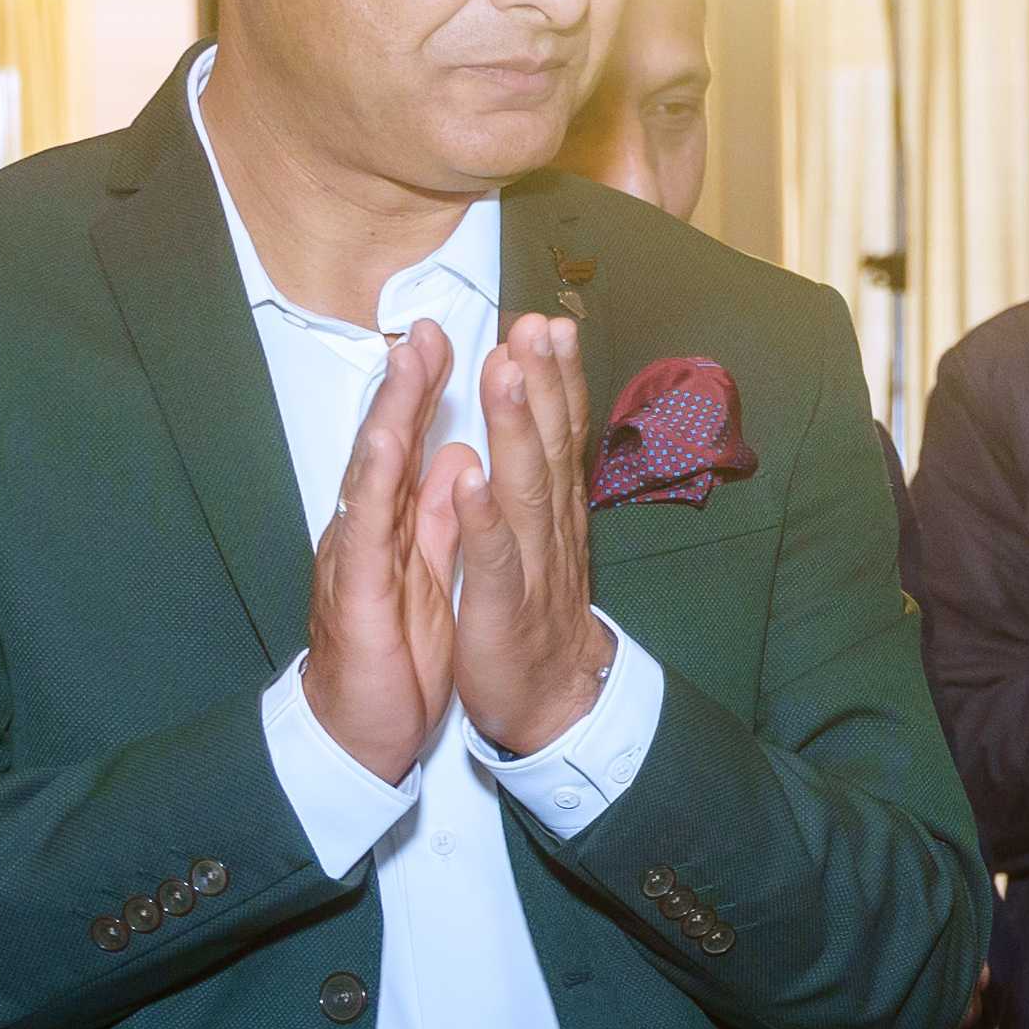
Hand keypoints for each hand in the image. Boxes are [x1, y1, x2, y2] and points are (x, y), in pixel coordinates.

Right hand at [301, 323, 465, 781]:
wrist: (361, 731)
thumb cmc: (395, 653)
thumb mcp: (430, 572)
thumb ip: (440, 514)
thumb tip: (459, 458)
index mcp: (394, 522)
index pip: (414, 444)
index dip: (433, 392)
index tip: (456, 339)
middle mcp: (368, 528)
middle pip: (388, 441)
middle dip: (408, 381)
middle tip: (429, 325)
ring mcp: (355, 555)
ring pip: (371, 470)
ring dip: (390, 412)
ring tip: (410, 361)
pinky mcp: (355, 592)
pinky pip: (368, 532)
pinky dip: (383, 486)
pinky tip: (398, 447)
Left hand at [450, 313, 614, 757]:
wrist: (552, 705)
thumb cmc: (536, 616)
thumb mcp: (541, 541)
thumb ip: (535, 484)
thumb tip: (533, 422)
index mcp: (552, 512)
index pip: (557, 433)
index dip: (553, 378)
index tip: (546, 323)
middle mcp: (550, 529)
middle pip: (548, 444)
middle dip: (541, 381)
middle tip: (535, 323)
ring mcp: (529, 566)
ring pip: (525, 487)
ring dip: (516, 426)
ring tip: (506, 370)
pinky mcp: (502, 608)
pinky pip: (493, 558)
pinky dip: (483, 517)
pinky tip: (471, 477)